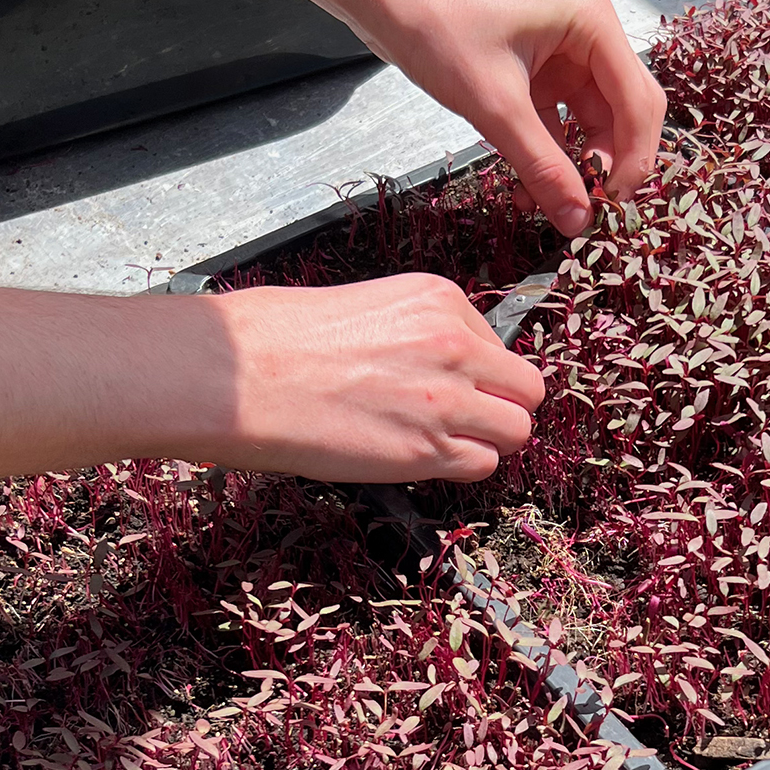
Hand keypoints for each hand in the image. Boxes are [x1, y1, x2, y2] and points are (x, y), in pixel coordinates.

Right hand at [212, 276, 544, 481]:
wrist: (243, 374)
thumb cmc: (282, 340)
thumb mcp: (369, 307)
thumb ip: (421, 333)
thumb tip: (446, 368)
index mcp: (440, 300)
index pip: (499, 346)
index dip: (478, 374)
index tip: (447, 386)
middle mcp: (455, 346)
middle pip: (527, 390)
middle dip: (500, 408)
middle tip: (463, 420)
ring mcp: (446, 400)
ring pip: (517, 431)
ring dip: (486, 442)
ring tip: (439, 443)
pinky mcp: (427, 451)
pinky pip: (482, 467)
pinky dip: (460, 469)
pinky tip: (419, 458)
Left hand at [364, 0, 665, 239]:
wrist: (389, 2)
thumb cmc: (439, 28)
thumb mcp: (495, 106)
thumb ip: (542, 166)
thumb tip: (577, 219)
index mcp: (593, 23)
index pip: (638, 101)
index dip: (633, 158)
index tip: (614, 205)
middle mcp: (588, 36)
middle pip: (624, 114)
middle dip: (608, 165)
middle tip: (591, 212)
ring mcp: (565, 56)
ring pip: (592, 126)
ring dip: (575, 168)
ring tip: (553, 207)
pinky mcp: (539, 75)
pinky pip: (560, 126)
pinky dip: (549, 158)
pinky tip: (531, 191)